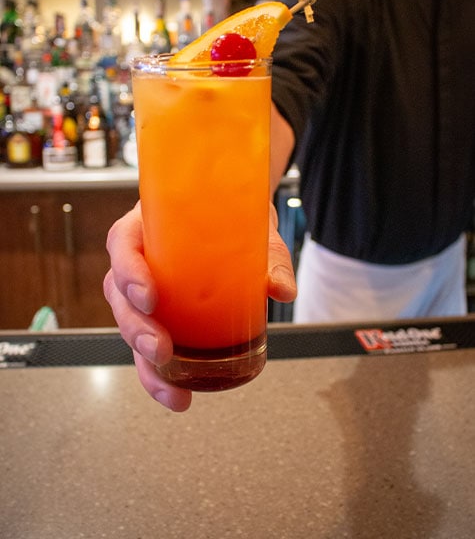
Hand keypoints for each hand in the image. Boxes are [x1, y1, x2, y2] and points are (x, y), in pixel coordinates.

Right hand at [104, 200, 296, 410]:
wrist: (237, 216)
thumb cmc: (233, 216)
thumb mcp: (254, 227)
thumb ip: (272, 257)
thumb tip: (283, 291)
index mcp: (149, 223)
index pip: (122, 242)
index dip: (129, 272)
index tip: (150, 296)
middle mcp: (140, 255)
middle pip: (118, 293)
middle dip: (135, 328)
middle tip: (162, 350)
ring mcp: (145, 285)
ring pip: (128, 323)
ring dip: (143, 360)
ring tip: (170, 388)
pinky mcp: (159, 313)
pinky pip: (148, 341)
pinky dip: (160, 374)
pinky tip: (178, 394)